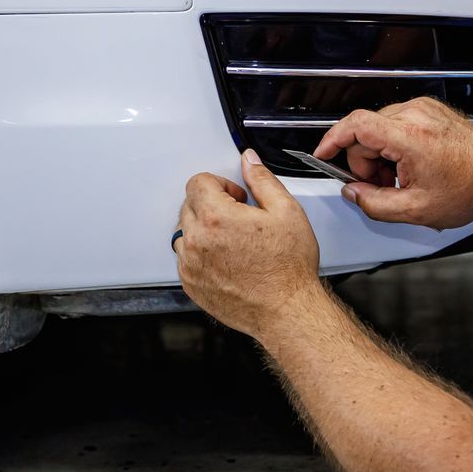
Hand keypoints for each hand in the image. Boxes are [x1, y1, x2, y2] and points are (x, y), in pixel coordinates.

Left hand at [175, 150, 323, 339]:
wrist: (286, 310)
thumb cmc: (288, 268)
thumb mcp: (286, 211)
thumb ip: (262, 180)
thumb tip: (249, 161)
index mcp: (216, 218)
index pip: (197, 182)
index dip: (220, 184)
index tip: (235, 196)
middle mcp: (196, 241)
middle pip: (189, 205)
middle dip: (212, 205)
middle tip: (239, 219)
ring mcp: (190, 265)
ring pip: (184, 232)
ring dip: (203, 230)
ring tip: (232, 241)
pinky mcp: (191, 284)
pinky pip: (185, 259)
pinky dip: (200, 254)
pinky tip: (226, 260)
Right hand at [314, 98, 472, 229]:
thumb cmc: (471, 187)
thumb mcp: (417, 210)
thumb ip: (375, 203)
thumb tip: (353, 193)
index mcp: (409, 137)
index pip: (355, 125)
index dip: (333, 139)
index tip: (323, 154)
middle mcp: (414, 115)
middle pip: (364, 132)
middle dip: (364, 162)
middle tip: (382, 185)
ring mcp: (421, 109)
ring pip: (377, 129)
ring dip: (379, 155)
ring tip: (400, 177)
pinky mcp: (427, 109)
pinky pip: (394, 125)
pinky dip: (393, 146)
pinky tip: (409, 165)